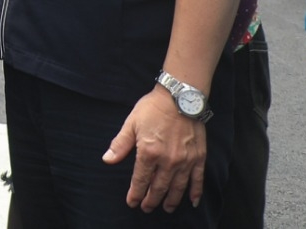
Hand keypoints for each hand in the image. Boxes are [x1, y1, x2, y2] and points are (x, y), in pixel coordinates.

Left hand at [104, 83, 207, 210]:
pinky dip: (195, 192)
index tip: (132, 202)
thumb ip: (120, 144)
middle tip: (146, 208)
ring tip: (166, 208)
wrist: (179, 96)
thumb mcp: (131, 123)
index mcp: (149, 153)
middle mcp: (168, 161)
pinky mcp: (199, 157)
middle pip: (158, 187)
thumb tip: (107, 159)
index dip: (135, 193)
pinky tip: (192, 201)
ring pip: (177, 188)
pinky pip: (198, 180)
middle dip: (151, 200)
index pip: (140, 180)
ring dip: (171, 201)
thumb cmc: (153, 108)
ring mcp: (185, 161)